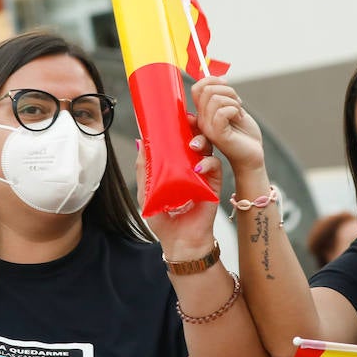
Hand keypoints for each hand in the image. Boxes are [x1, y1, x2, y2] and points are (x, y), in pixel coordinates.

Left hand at [138, 122, 221, 260]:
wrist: (180, 242)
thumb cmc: (164, 219)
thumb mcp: (147, 191)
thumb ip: (144, 170)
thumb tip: (140, 144)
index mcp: (176, 165)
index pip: (179, 140)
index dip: (179, 126)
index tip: (174, 115)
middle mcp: (191, 166)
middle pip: (195, 138)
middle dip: (193, 126)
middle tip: (188, 119)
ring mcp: (204, 174)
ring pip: (208, 148)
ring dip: (201, 141)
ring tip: (192, 143)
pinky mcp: (214, 184)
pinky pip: (215, 165)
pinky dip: (208, 163)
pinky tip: (199, 166)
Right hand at [191, 77, 265, 173]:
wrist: (253, 153)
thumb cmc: (244, 132)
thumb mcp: (233, 107)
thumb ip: (224, 94)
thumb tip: (221, 78)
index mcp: (203, 113)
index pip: (197, 88)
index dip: (213, 80)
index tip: (227, 86)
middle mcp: (202, 120)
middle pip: (207, 90)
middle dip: (228, 91)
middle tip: (238, 104)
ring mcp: (208, 128)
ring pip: (216, 99)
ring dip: (234, 102)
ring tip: (239, 114)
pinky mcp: (217, 135)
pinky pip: (222, 112)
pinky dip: (235, 110)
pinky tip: (239, 118)